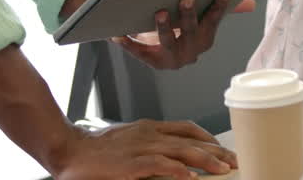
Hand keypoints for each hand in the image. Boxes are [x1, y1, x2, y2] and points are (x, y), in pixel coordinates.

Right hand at [54, 119, 236, 179]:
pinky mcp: (131, 163)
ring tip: (224, 169)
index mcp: (149, 128)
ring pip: (182, 150)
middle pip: (191, 139)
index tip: (223, 148)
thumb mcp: (129, 144)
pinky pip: (160, 164)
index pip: (187, 128)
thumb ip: (150, 149)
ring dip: (206, 160)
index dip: (208, 138)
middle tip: (235, 161)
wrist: (68, 150)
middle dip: (216, 150)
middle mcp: (149, 133)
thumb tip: (174, 163)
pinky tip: (191, 178)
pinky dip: (177, 170)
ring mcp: (141, 146)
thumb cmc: (95, 151)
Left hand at [115, 0, 256, 69]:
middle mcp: (191, 52)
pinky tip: (120, 33)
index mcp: (205, 40)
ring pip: (168, 43)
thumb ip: (224, 9)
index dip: (219, 7)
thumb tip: (250, 2)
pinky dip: (130, 43)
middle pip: (190, 32)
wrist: (159, 51)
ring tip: (159, 12)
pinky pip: (140, 52)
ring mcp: (171, 59)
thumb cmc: (182, 28)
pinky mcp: (150, 60)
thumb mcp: (202, 18)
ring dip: (164, 28)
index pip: (214, 22)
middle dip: (189, 16)